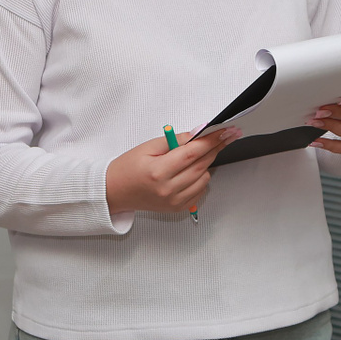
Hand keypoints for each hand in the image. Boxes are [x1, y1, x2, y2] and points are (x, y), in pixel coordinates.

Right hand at [104, 127, 238, 215]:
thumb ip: (175, 139)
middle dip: (214, 148)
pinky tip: (188, 172)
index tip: (225, 131)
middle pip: (202, 165)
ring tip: (191, 157)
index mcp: (159, 172)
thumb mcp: (148, 146)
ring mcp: (174, 201)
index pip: (193, 153)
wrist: (115, 191)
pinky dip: (200, 178)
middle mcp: (168, 189)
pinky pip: (200, 190)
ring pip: (204, 178)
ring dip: (205, 164)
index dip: (211, 140)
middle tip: (222, 137)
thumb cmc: (127, 168)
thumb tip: (198, 132)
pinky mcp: (177, 208)